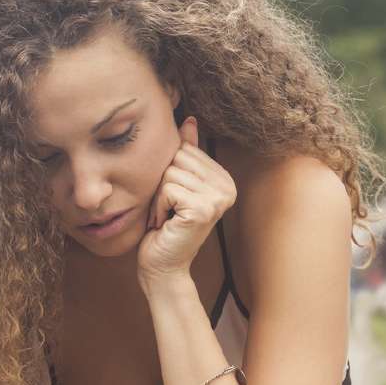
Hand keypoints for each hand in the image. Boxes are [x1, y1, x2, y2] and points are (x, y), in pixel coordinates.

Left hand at [138, 116, 237, 283]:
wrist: (162, 265)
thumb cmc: (165, 225)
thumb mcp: (175, 184)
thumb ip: (185, 153)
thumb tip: (188, 119)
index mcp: (224, 178)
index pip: (185, 149)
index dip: (169, 172)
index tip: (173, 199)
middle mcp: (228, 187)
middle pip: (178, 158)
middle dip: (162, 183)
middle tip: (168, 209)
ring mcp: (218, 199)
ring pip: (170, 172)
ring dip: (158, 197)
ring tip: (166, 217)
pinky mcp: (203, 210)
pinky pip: (167, 189)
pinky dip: (158, 206)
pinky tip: (165, 224)